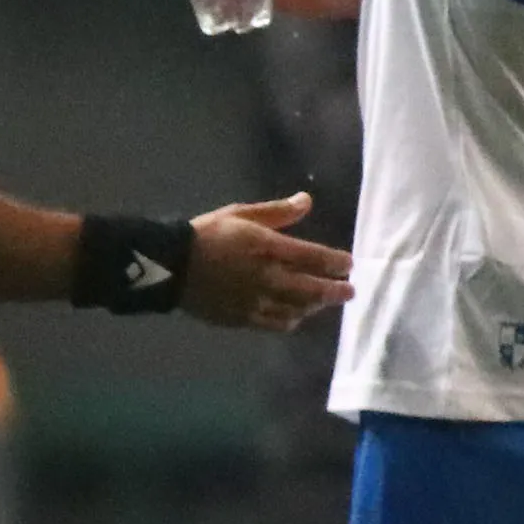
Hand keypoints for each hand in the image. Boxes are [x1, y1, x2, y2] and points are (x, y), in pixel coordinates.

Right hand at [178, 193, 351, 331]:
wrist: (172, 265)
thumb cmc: (207, 234)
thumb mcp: (241, 213)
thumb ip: (277, 211)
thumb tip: (307, 200)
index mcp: (268, 248)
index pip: (313, 257)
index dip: (335, 262)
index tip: (349, 263)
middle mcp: (267, 278)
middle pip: (311, 288)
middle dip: (335, 291)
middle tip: (350, 291)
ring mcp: (256, 302)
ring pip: (297, 309)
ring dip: (316, 306)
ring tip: (325, 302)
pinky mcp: (243, 319)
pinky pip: (275, 324)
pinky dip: (291, 320)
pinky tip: (297, 316)